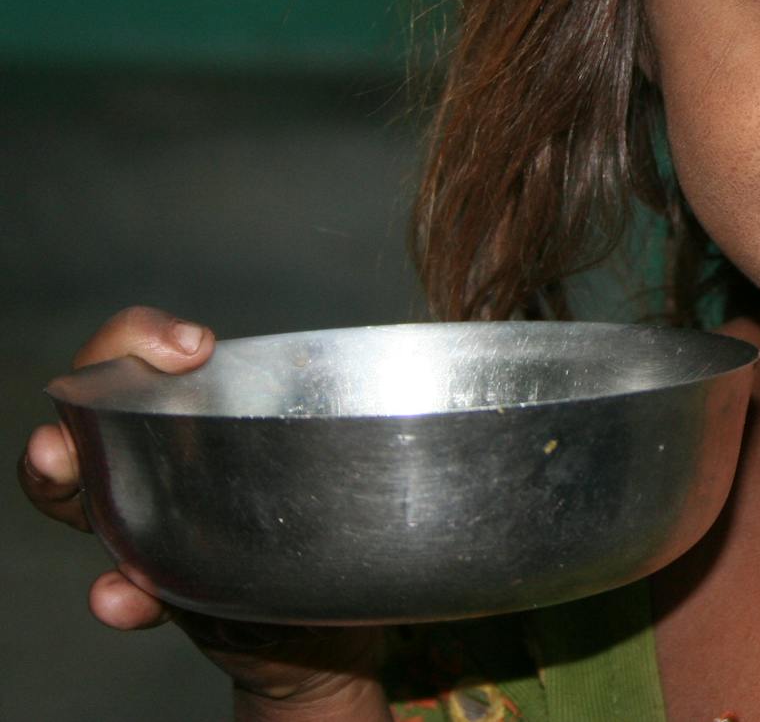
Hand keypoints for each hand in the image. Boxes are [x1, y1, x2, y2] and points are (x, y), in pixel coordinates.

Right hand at [18, 307, 389, 718]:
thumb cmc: (343, 521)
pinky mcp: (160, 590)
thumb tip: (481, 344)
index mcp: (202, 415)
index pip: (140, 354)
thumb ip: (379, 404)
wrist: (333, 638)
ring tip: (64, 463)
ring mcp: (151, 523)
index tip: (192, 344)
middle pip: (91, 411)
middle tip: (92, 410)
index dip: (141, 337)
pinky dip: (121, 595)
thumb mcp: (355, 448)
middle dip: (81, 398)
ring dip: (62, 477)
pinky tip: (126, 600)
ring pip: (81, 488)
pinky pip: (125, 589)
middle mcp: (161, 462)